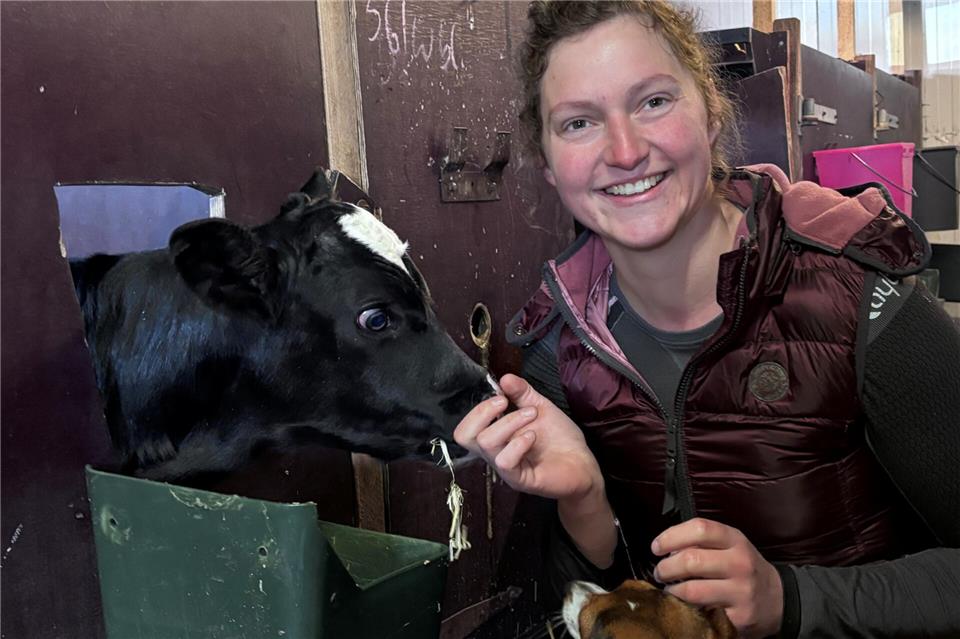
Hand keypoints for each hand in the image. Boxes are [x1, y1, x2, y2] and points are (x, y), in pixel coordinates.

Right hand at [453, 373, 601, 500]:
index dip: (478, 409)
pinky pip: (505, 461)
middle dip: (482, 412)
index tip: (502, 396)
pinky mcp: (520, 479)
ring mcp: (506, 468)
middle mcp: (495, 453)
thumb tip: (504, 378)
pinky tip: (533, 436)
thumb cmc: (559, 438)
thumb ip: (522, 393)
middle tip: (505, 402)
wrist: (583, 463)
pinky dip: (518, 442)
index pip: (465, 428)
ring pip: (486, 443)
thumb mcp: (539, 407)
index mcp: (495, 437)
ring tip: (531, 415)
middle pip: (464, 436)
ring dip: (509, 421)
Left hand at [652, 518, 782, 638]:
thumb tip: (666, 547)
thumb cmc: (744, 568)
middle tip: (660, 572)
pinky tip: (684, 605)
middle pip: (691, 559)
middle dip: (666, 567)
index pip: (699, 528)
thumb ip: (702, 541)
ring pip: (692, 590)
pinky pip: (702, 613)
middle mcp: (740, 563)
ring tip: (669, 588)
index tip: (657, 547)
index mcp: (735, 540)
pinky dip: (686, 609)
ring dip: (672, 590)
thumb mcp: (730, 545)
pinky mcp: (739, 617)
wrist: (778, 599)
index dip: (671, 536)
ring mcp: (741, 592)